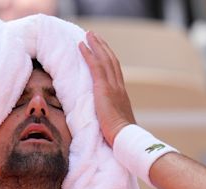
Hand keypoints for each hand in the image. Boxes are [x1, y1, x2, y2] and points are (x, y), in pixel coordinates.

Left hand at [79, 31, 135, 146]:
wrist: (124, 138)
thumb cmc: (119, 137)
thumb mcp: (115, 124)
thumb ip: (110, 117)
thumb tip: (103, 122)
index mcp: (121, 95)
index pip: (115, 72)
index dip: (109, 59)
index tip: (103, 51)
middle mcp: (119, 87)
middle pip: (111, 60)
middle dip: (103, 47)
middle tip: (95, 36)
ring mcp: (112, 87)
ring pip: (104, 59)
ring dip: (96, 45)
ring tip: (88, 35)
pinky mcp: (104, 89)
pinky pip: (96, 66)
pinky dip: (89, 54)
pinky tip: (81, 46)